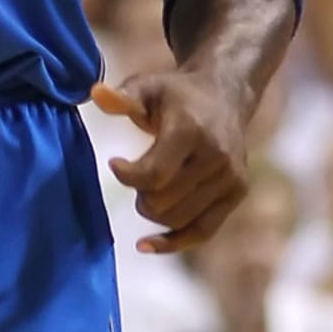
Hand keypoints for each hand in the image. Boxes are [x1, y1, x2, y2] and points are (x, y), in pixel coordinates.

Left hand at [91, 73, 250, 253]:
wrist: (225, 94)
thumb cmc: (176, 93)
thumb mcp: (147, 86)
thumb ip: (122, 97)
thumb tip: (95, 94)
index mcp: (191, 130)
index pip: (154, 174)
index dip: (127, 176)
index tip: (115, 163)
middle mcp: (216, 157)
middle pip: (163, 201)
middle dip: (140, 193)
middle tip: (136, 175)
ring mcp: (231, 178)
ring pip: (179, 219)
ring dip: (154, 212)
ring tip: (148, 189)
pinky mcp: (237, 193)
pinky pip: (203, 232)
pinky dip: (174, 242)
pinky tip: (145, 245)